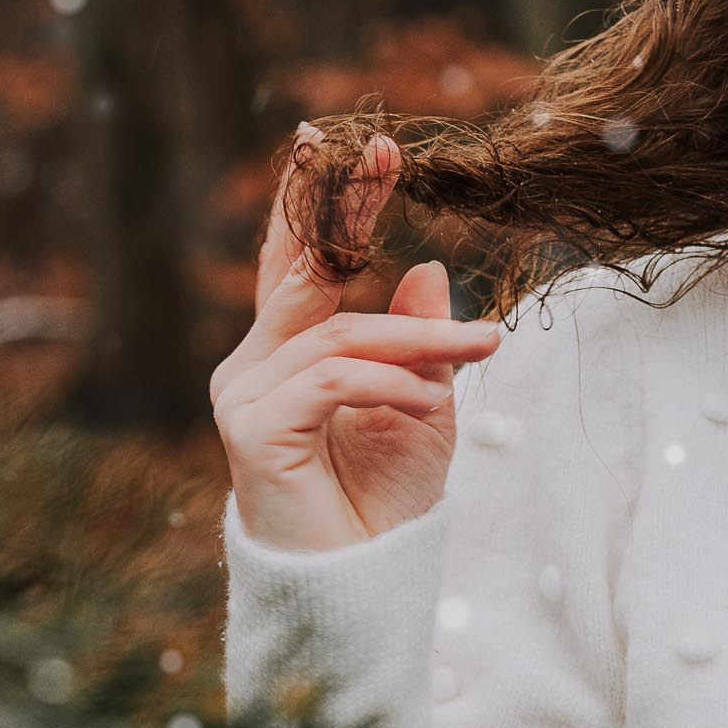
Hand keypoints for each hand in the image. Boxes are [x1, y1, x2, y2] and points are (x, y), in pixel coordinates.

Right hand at [210, 131, 499, 553]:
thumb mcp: (421, 407)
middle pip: (302, 274)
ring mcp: (245, 396)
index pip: (300, 265)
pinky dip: (389, 384)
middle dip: (341, 208)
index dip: (321, 204)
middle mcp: (254, 367)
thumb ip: (419, 341)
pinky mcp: (251, 431)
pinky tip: (429, 399)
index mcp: (286, 355)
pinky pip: (332, 382)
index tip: (354, 141)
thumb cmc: (384, 505)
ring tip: (482, 348)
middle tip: (383, 152)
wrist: (360, 585)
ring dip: (419, 339)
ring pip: (340, 337)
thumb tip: (427, 268)